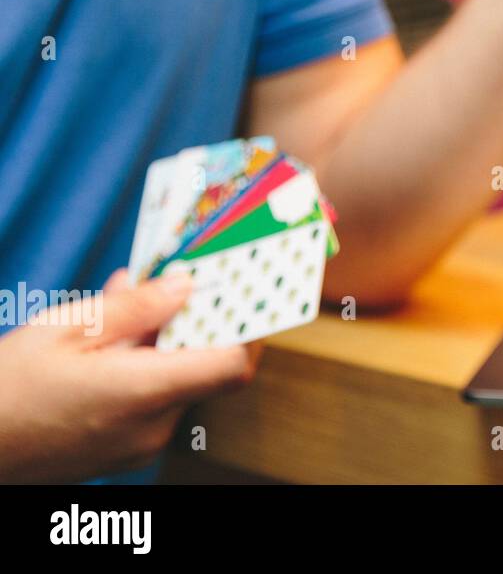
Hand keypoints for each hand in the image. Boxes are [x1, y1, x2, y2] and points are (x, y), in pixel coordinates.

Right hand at [0, 270, 255, 481]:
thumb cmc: (7, 389)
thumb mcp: (65, 330)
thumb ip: (134, 307)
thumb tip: (186, 285)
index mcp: (145, 393)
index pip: (233, 364)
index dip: (249, 327)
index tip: (244, 291)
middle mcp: (154, 426)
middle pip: (205, 367)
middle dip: (195, 321)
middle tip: (175, 282)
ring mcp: (140, 444)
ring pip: (177, 381)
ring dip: (165, 342)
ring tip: (127, 305)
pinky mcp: (124, 450)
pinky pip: (154, 400)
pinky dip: (146, 367)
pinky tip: (112, 341)